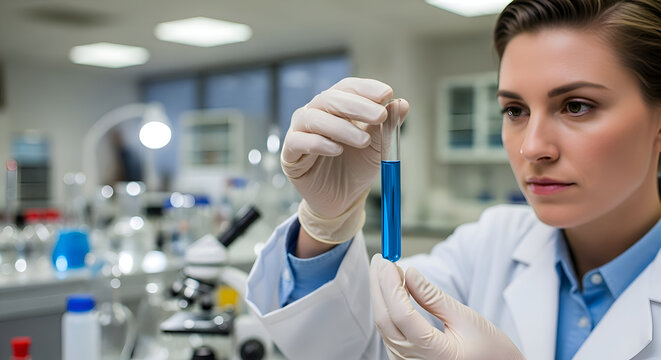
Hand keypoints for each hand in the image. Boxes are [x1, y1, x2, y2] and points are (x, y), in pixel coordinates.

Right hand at [281, 77, 407, 242]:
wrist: (343, 199)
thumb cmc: (357, 167)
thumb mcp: (377, 146)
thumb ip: (386, 126)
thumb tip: (402, 104)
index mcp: (337, 106)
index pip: (348, 88)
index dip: (366, 88)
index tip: (387, 94)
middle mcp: (316, 113)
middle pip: (330, 99)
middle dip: (357, 106)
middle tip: (380, 116)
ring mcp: (300, 131)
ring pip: (314, 118)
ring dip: (341, 127)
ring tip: (363, 141)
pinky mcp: (290, 154)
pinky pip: (299, 142)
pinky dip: (319, 143)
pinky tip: (337, 150)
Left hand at [369, 254, 524, 359]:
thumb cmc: (490, 350)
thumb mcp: (466, 319)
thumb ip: (434, 298)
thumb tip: (409, 274)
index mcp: (435, 354)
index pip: (401, 315)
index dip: (390, 285)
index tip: (387, 261)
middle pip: (385, 320)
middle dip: (379, 287)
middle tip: (381, 259)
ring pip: (384, 327)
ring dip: (382, 297)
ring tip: (386, 271)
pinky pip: (390, 333)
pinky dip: (388, 309)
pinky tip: (391, 292)